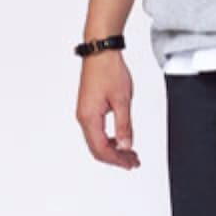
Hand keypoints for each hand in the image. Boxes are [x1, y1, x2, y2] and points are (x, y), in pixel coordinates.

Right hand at [75, 51, 139, 169]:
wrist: (100, 52)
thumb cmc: (109, 71)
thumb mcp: (123, 100)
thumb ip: (124, 126)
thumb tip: (126, 146)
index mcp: (89, 117)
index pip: (102, 149)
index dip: (117, 159)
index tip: (131, 163)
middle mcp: (83, 117)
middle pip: (97, 149)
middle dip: (115, 158)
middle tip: (132, 162)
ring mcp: (84, 113)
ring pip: (96, 141)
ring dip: (113, 150)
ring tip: (129, 153)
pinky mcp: (88, 108)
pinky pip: (96, 132)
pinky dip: (109, 139)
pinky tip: (120, 140)